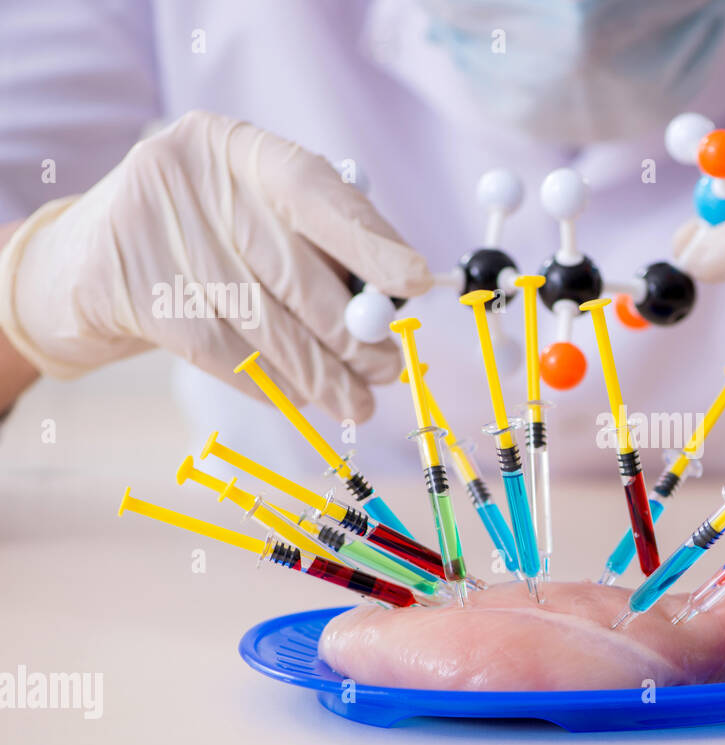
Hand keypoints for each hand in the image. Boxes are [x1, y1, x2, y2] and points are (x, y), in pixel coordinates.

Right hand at [0, 110, 432, 420]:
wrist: (92, 260)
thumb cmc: (208, 239)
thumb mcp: (258, 217)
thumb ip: (321, 245)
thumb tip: (396, 300)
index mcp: (235, 146)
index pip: (313, 190)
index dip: (369, 239)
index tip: (416, 281)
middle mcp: (188, 177)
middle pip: (290, 268)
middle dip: (351, 331)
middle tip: (389, 369)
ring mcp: (152, 232)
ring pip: (261, 319)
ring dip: (320, 371)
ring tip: (358, 402)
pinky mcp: (131, 291)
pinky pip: (222, 350)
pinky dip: (271, 382)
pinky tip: (302, 399)